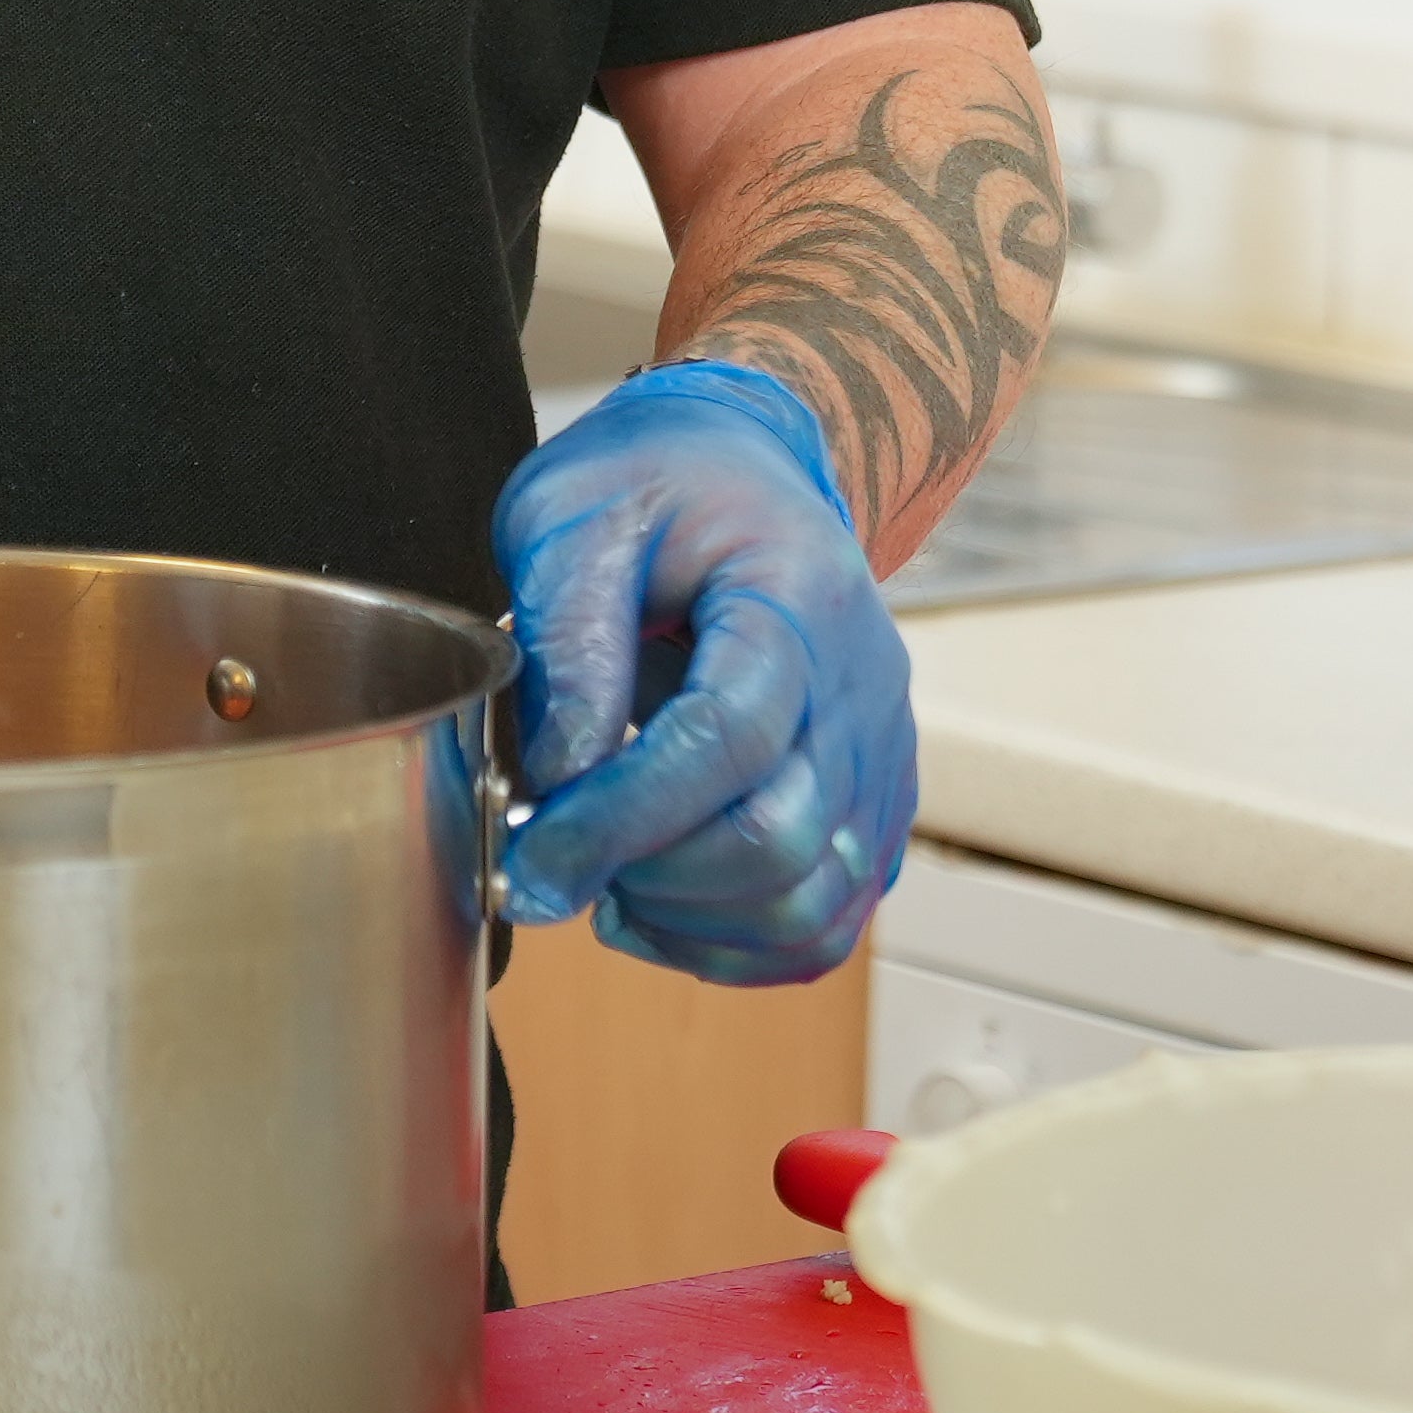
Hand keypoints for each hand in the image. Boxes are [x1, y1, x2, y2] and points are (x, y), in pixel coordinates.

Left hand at [489, 359, 911, 983]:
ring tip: (606, 869)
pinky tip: (654, 901)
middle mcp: (861, 689)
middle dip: (650, 875)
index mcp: (795, 598)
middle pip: (782, 840)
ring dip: (688, 919)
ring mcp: (878, 757)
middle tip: (554, 856)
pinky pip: (823, 922)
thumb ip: (572, 643)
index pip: (730, 738)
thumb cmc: (659, 483)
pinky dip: (734, 944)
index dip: (625, 815)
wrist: (747, 467)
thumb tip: (563, 778)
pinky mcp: (867, 810)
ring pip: (810, 904)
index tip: (533, 854)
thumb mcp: (576, 518)